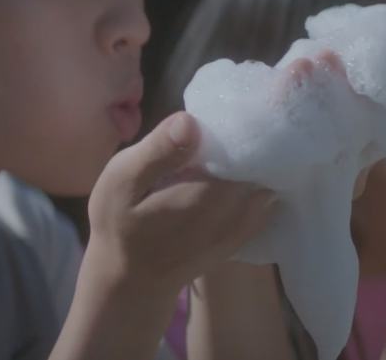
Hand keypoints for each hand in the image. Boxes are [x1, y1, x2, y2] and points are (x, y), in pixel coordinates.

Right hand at [86, 112, 275, 293]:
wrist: (129, 280)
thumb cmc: (118, 225)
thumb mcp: (121, 181)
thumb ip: (158, 150)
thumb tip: (191, 120)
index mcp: (206, 193)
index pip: (248, 149)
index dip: (246, 125)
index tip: (238, 106)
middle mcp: (233, 212)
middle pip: (262, 166)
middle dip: (256, 141)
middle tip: (241, 118)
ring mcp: (241, 228)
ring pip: (267, 185)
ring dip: (260, 164)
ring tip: (242, 143)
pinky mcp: (240, 237)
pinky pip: (265, 204)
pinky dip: (260, 186)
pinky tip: (241, 173)